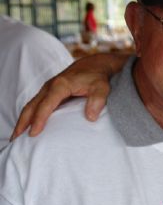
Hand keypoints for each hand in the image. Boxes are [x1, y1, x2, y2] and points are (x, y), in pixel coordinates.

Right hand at [12, 53, 126, 139]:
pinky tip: (29, 126)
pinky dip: (30, 115)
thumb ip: (97, 100)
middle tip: (16, 139)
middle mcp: (50, 86)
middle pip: (32, 106)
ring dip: (23, 120)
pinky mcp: (50, 92)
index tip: (33, 134)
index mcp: (60, 85)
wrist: (95, 65)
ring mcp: (48, 89)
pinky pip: (36, 104)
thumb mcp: (102, 87)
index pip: (46, 105)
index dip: (39, 120)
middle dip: (23, 122)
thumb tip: (91, 117)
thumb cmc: (98, 77)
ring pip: (31, 105)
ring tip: (17, 136)